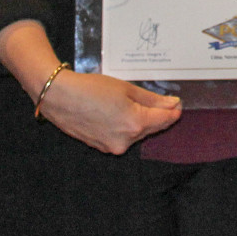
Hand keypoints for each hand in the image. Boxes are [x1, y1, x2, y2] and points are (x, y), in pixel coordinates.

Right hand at [36, 70, 181, 154]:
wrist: (59, 97)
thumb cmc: (92, 88)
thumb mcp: (127, 89)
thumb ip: (152, 99)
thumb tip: (173, 104)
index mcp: (135, 124)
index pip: (165, 120)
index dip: (174, 110)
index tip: (176, 102)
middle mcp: (126, 140)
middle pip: (152, 128)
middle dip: (158, 115)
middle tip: (160, 100)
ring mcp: (113, 146)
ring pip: (137, 134)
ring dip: (141, 121)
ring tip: (132, 104)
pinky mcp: (102, 147)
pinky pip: (122, 137)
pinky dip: (126, 127)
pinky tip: (118, 113)